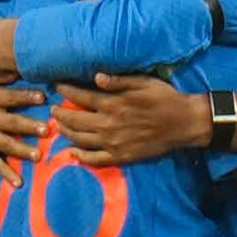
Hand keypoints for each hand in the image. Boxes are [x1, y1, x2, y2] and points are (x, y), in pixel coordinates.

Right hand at [0, 74, 46, 186]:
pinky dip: (6, 174)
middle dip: (28, 126)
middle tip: (45, 130)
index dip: (25, 96)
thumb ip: (0, 76)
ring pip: (5, 144)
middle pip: (10, 122)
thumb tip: (21, 68)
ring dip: (22, 150)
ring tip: (38, 156)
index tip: (42, 98)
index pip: (9, 97)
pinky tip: (19, 183)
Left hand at [52, 73, 210, 165]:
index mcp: (113, 104)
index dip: (65, 91)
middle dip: (60, 113)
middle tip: (52, 108)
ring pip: (80, 140)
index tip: (56, 86)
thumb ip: (118, 81)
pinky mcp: (121, 156)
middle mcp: (109, 125)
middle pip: (75, 120)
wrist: (184, 123)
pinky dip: (81, 156)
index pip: (80, 97)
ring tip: (58, 125)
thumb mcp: (143, 82)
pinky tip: (73, 152)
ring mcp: (113, 143)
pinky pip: (95, 160)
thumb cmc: (164, 98)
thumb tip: (95, 76)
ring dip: (66, 132)